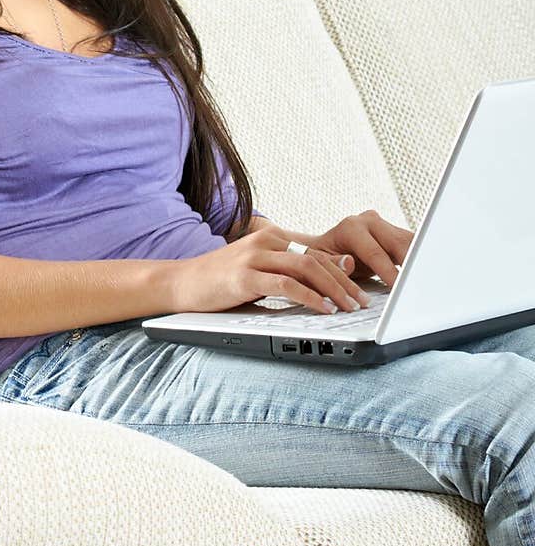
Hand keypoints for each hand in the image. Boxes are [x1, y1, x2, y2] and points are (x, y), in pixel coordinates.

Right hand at [170, 222, 374, 315]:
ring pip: (307, 268)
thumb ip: (292, 269)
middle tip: (362, 302)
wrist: (182, 282)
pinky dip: (310, 298)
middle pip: (318, 258)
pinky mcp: (245, 276)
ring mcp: (255, 256)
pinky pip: (287, 285)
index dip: (344, 271)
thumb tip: (335, 270)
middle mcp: (267, 240)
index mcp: (274, 236)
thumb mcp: (262, 270)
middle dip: (345, 282)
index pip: (319, 251)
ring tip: (349, 307)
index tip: (362, 290)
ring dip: (334, 290)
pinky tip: (323, 310)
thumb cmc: (223, 279)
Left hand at [303, 210, 413, 288]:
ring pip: (409, 241)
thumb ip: (332, 263)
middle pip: (398, 243)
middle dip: (410, 264)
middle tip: (420, 283)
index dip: (389, 272)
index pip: (375, 253)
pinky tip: (424, 271)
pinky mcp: (393, 232)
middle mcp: (369, 221)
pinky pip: (410, 244)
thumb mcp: (319, 262)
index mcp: (351, 227)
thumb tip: (348, 262)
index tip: (399, 287)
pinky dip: (418, 257)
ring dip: (419, 259)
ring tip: (427, 278)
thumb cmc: (321, 257)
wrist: (324, 247)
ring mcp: (383, 225)